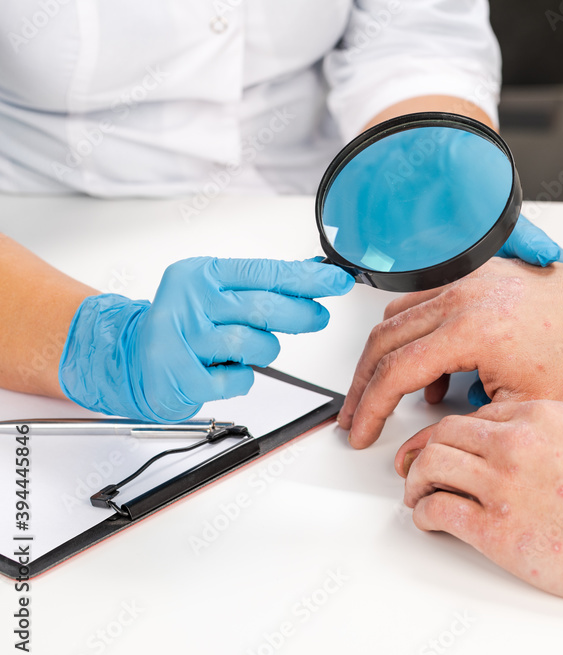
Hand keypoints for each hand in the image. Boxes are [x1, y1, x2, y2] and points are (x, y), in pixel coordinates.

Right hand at [59, 257, 352, 421]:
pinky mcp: (179, 376)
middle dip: (300, 314)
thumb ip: (263, 283)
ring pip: (252, 344)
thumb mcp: (218, 291)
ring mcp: (180, 340)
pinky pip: (236, 380)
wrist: (130, 357)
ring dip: (265, 350)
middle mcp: (188, 302)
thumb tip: (314, 270)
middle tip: (318, 316)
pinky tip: (227, 370)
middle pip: (262, 308)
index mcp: (200, 275)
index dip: (305, 278)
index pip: (262, 272)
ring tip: (254, 348)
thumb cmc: (185, 324)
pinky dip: (241, 379)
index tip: (336, 281)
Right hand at [339, 252, 562, 448]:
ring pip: (398, 316)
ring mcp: (468, 281)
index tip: (359, 431)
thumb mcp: (521, 409)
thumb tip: (419, 450)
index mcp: (470, 329)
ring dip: (386, 356)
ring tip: (390, 398)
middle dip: (362, 383)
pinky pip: (425, 303)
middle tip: (355, 416)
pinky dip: (415, 335)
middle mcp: (462, 296)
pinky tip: (433, 371)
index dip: (369, 408)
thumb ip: (462, 429)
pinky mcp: (477, 276)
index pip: (394, 371)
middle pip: (383, 340)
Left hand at [395, 400, 562, 603]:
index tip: (447, 443)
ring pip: (431, 464)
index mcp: (541, 415)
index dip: (455, 432)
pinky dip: (424, 514)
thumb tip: (558, 448)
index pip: (477, 415)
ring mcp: (501, 483)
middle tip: (415, 466)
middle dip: (424, 450)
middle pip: (445, 434)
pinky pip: (438, 510)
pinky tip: (428, 520)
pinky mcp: (493, 527)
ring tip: (417, 494)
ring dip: (416, 480)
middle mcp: (514, 442)